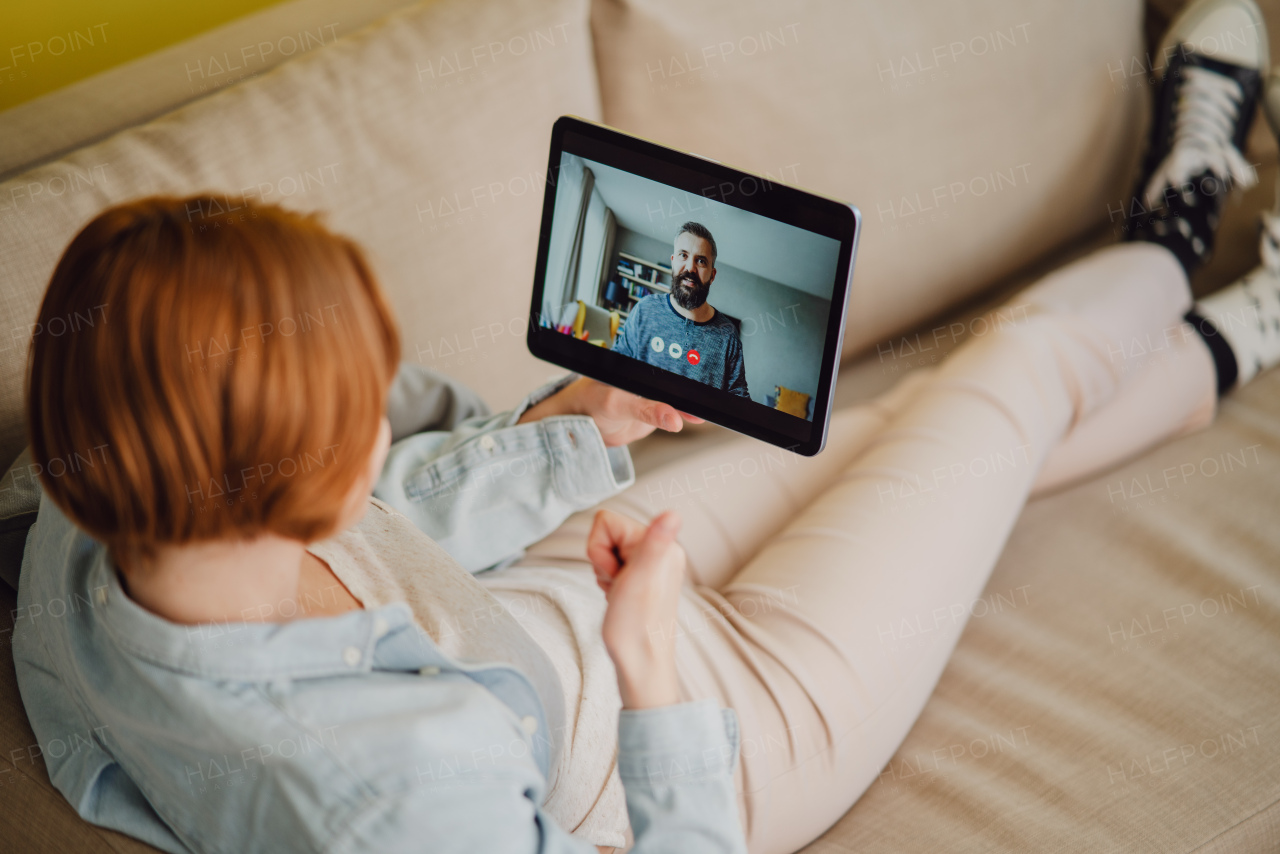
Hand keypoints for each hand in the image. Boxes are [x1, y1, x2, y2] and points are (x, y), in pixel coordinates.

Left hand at [516, 377, 703, 445]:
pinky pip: (674, 414)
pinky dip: (687, 417)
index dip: (690, 371)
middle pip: (679, 382)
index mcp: (641, 367)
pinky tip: (699, 418)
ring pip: (679, 399)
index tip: (708, 382)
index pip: (670, 366)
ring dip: (694, 405)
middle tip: (716, 399)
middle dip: (697, 389)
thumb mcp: (619, 404)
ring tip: (710, 411)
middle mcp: (649, 378)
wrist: (577, 427)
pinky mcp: (653, 415)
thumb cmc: (589, 402)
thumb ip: (647, 411)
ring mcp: (652, 396)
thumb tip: (675, 418)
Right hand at [587, 509, 685, 708]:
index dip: (598, 549)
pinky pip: (614, 567)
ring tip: (619, 595)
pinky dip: (609, 583)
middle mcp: (662, 549)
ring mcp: (652, 564)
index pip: (605, 521)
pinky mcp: (644, 578)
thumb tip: (674, 513)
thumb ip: (656, 542)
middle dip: (602, 562)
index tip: (615, 575)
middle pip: (607, 535)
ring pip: (607, 552)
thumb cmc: (636, 627)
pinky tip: (620, 599)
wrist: (640, 664)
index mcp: (663, 543)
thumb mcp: (640, 579)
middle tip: (618, 587)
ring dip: (605, 573)